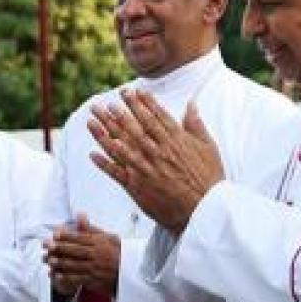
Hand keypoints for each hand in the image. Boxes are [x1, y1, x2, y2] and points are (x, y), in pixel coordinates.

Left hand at [44, 214, 119, 295]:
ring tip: (49, 260)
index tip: (55, 234)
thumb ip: (92, 228)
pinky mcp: (94, 281)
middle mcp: (96, 255)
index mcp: (100, 243)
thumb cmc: (118, 253)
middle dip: (59, 248)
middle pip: (75, 250)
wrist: (130, 273)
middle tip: (46, 245)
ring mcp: (95, 269)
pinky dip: (67, 278)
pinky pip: (78, 279)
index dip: (67, 236)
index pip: (80, 238)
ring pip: (74, 265)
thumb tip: (80, 214)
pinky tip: (57, 275)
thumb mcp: (109, 237)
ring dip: (60, 263)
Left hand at [87, 89, 223, 233]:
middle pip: (134, 127)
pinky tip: (92, 154)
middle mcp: (157, 151)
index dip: (142, 103)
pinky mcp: (139, 187)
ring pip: (121, 146)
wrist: (204, 210)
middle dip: (118, 113)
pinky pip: (118, 173)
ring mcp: (146, 169)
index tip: (131, 91)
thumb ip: (196, 125)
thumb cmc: (208, 179)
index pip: (154, 116)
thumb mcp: (208, 147)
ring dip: (105, 133)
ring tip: (92, 120)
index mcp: (175, 140)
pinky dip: (104, 164)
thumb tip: (191, 104)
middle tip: (105, 101)